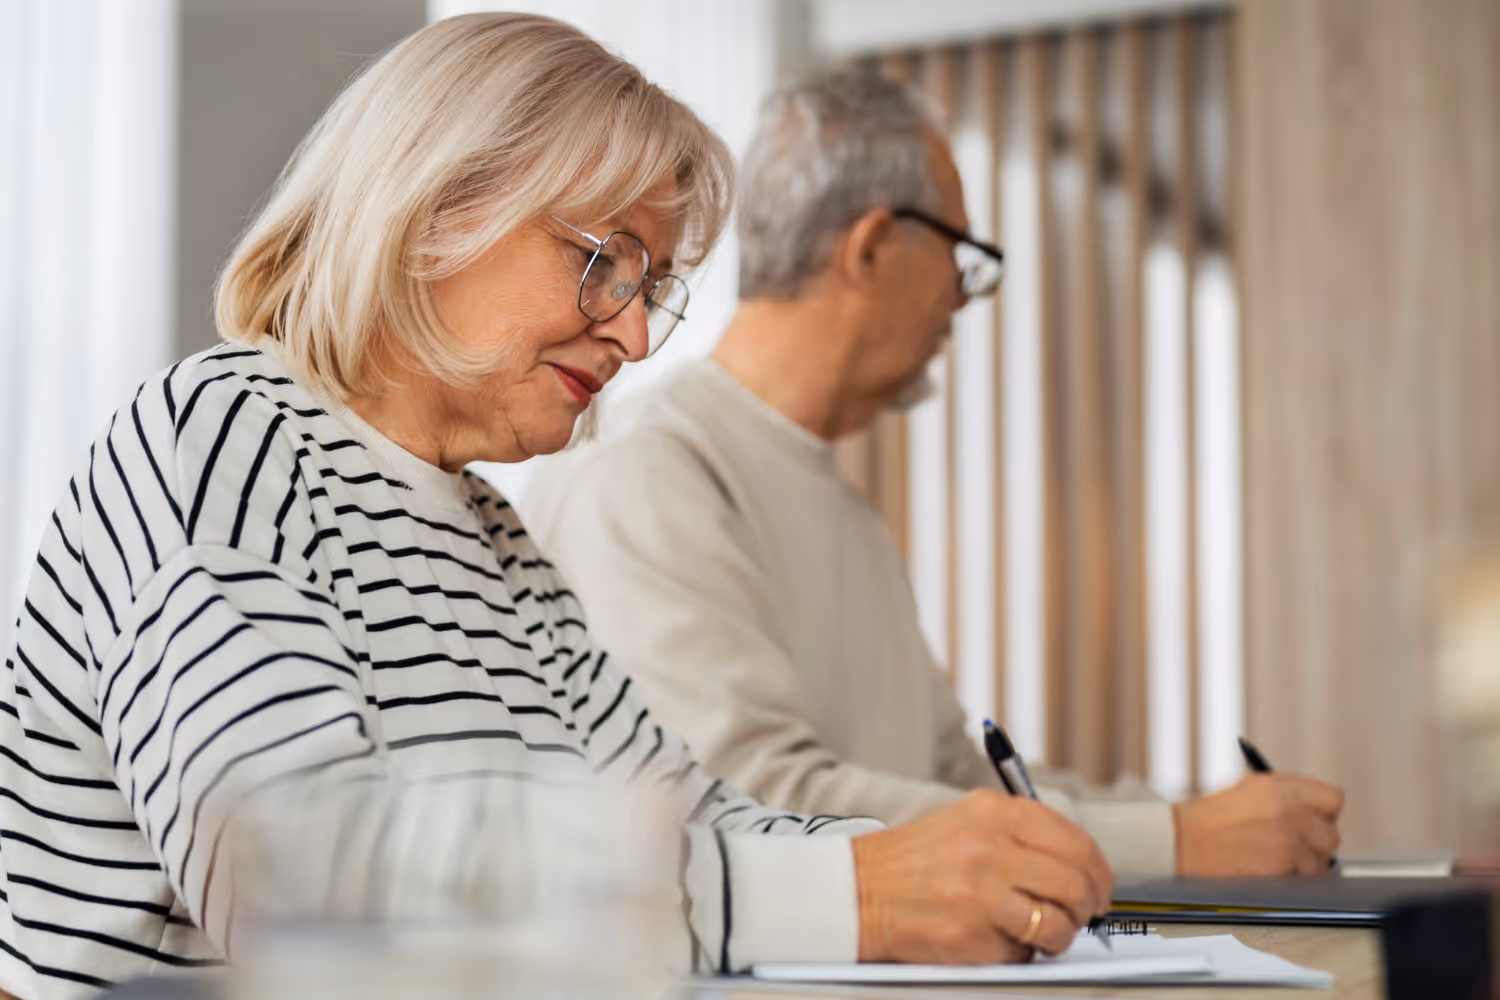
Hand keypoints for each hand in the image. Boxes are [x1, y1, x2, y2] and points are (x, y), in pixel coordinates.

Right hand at [851, 790, 1113, 963]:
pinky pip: (1022, 953)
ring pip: (1056, 923)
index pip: (1074, 841)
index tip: (1099, 885)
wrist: (856, 891)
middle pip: (1075, 882)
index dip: (1097, 870)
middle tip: (1082, 914)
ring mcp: (981, 893)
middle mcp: (990, 848)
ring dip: (1059, 935)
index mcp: (993, 813)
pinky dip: (1020, 953)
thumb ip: (1021, 834)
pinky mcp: (970, 934)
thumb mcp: (967, 823)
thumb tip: (1080, 864)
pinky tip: (997, 939)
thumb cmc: (913, 861)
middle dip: (1088, 906)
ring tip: (1042, 933)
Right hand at [1173, 773, 1343, 875]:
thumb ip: (1286, 796)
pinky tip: (1270, 873)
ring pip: (1321, 863)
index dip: (1323, 812)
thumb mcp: (1248, 790)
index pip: (1332, 799)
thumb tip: (1312, 812)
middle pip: (1330, 835)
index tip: (1314, 820)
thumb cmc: (1206, 820)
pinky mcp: (1282, 872)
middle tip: (1295, 846)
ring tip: (1276, 862)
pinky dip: (1293, 881)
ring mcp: (1288, 845)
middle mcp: (1290, 815)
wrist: (1179, 844)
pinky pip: (1304, 881)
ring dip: (1305, 866)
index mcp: (1280, 789)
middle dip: (1315, 843)